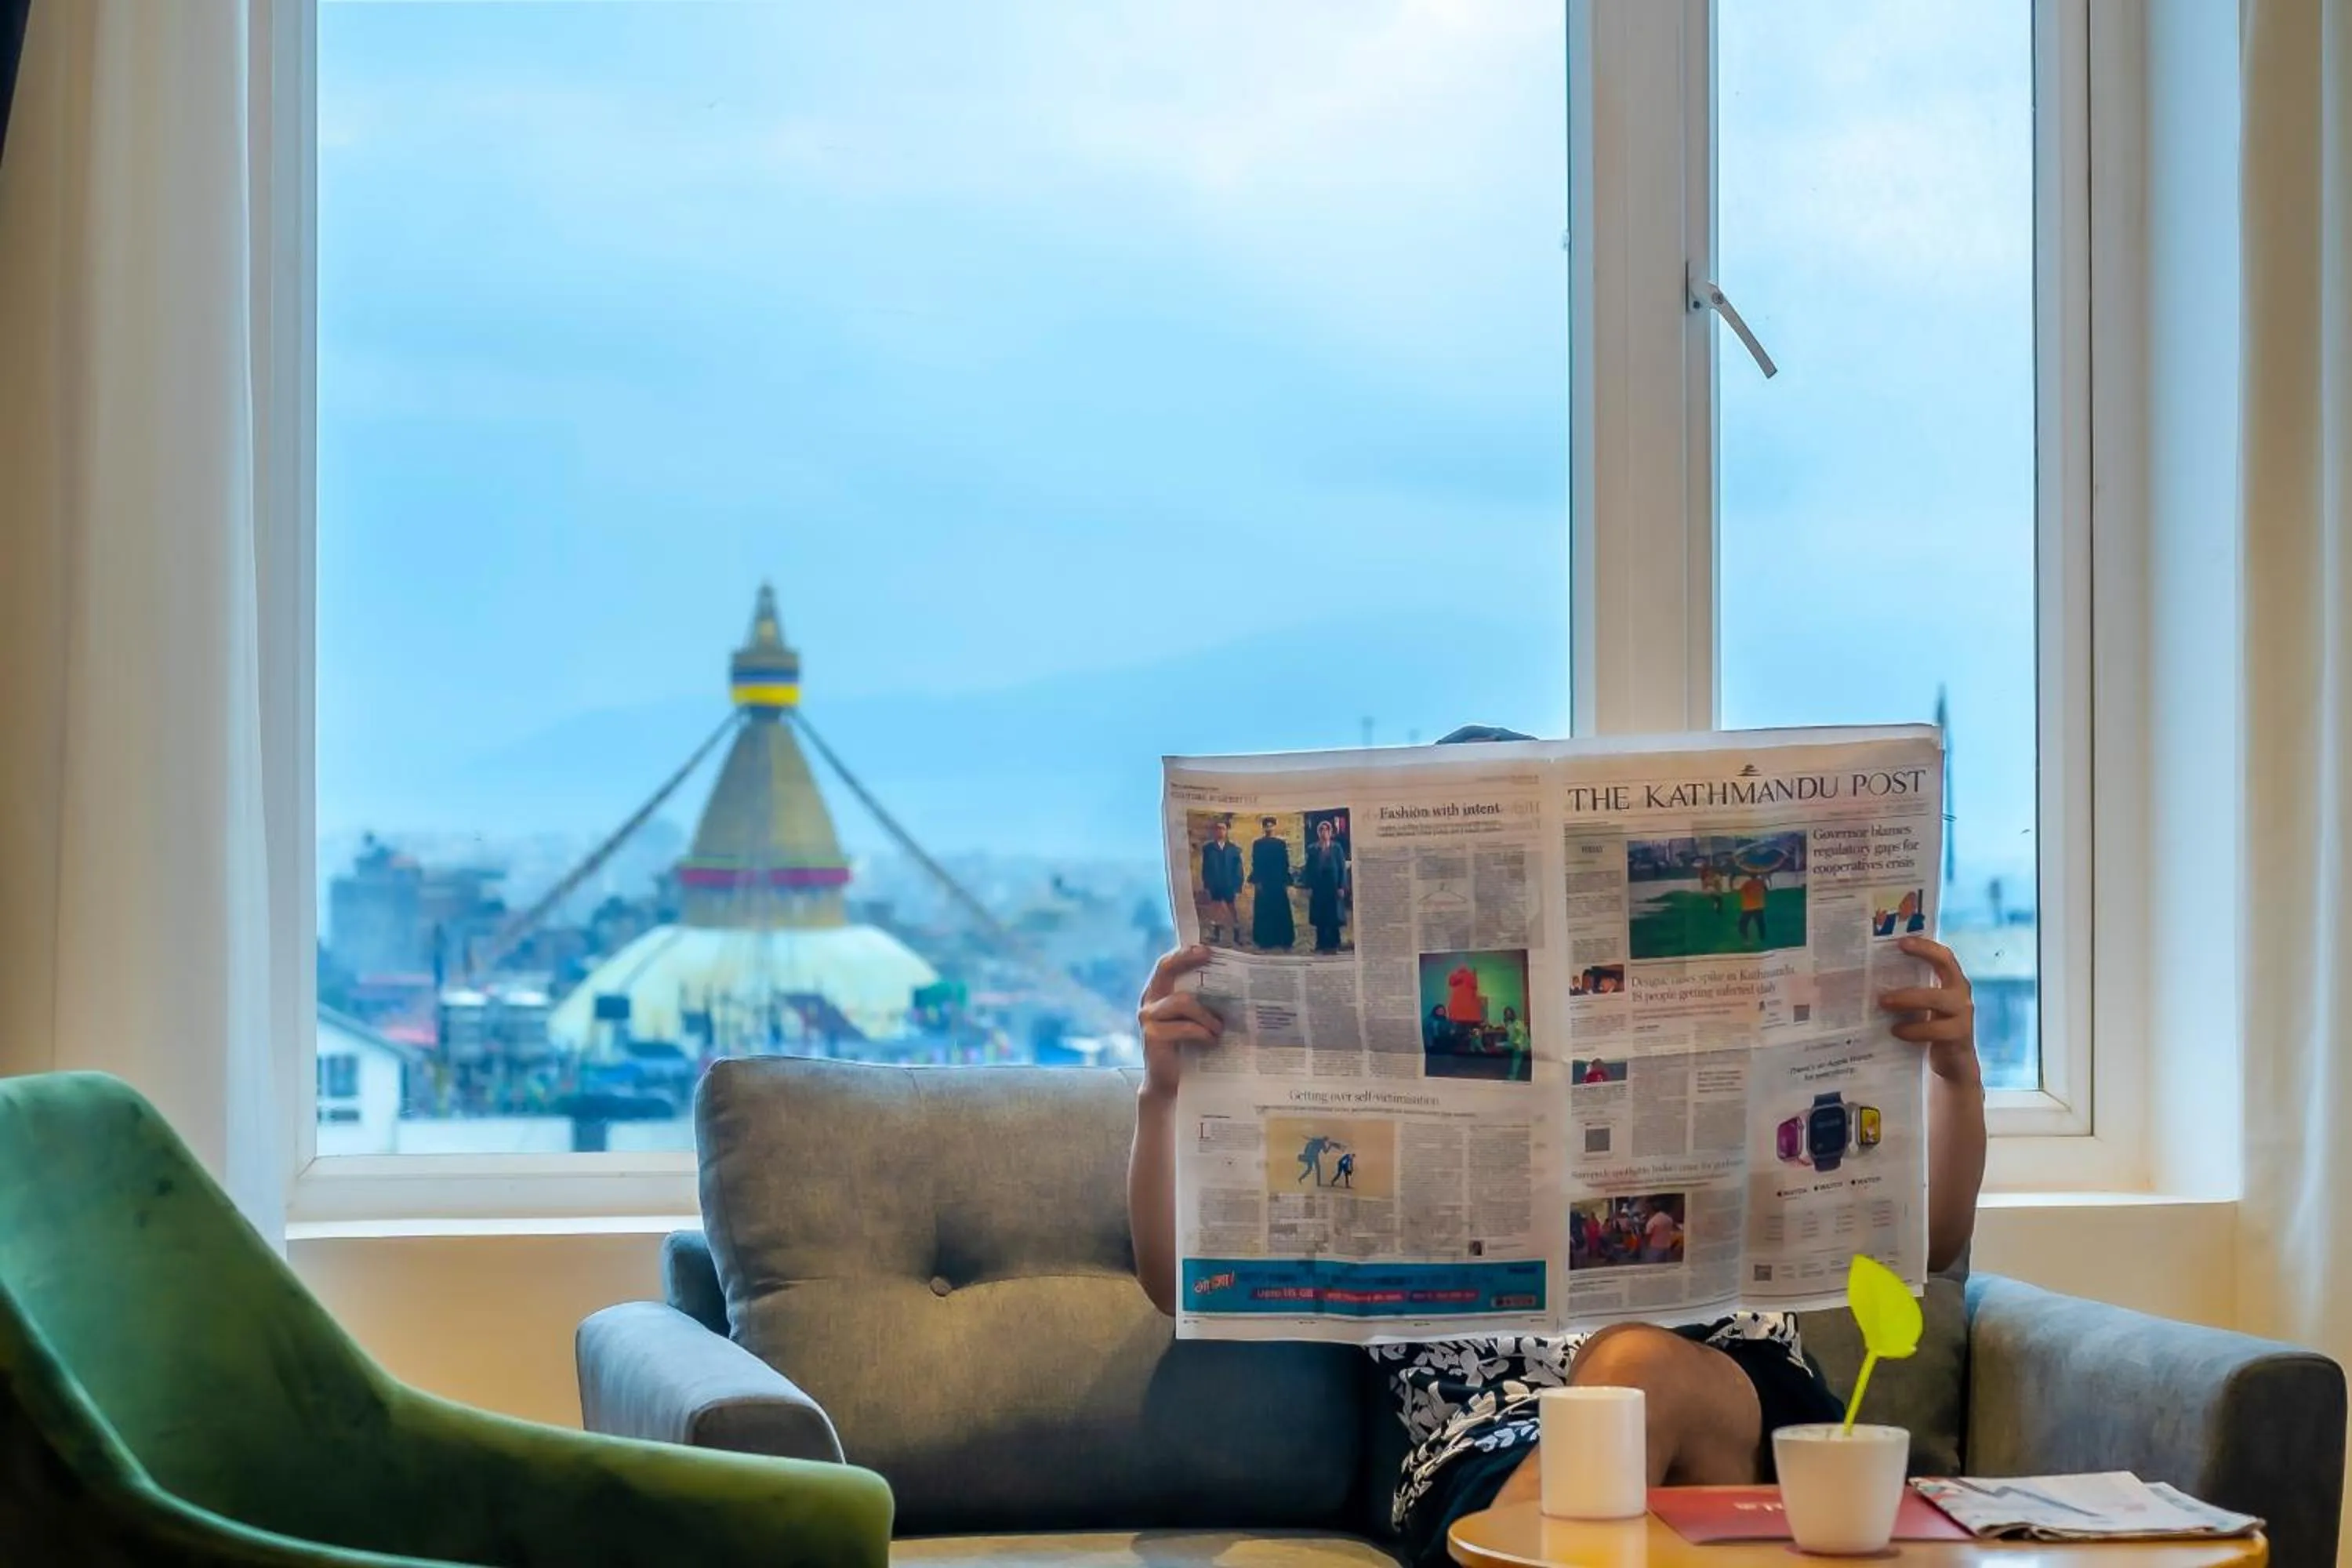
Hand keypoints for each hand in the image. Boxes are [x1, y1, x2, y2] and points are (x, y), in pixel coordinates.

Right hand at [1138, 946, 1222, 1098]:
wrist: (1171, 1082)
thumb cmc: (1188, 1047)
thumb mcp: (1195, 1019)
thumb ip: (1202, 1001)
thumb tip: (1235, 983)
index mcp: (1159, 992)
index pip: (1168, 964)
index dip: (1184, 952)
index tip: (1207, 948)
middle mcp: (1150, 1000)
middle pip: (1165, 969)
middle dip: (1186, 959)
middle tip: (1208, 955)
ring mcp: (1149, 1018)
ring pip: (1183, 1001)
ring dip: (1207, 1014)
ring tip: (1220, 1027)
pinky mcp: (1152, 1036)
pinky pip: (1184, 1026)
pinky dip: (1202, 1032)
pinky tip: (1211, 1040)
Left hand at [1876, 936, 1980, 1086]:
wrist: (1952, 1064)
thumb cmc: (1930, 1028)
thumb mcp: (1920, 1008)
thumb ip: (1906, 991)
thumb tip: (1865, 980)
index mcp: (1951, 981)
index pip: (1943, 956)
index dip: (1925, 946)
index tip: (1901, 941)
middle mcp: (1960, 993)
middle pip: (1945, 968)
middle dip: (1918, 961)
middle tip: (1886, 971)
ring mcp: (1962, 1014)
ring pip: (1936, 999)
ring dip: (1908, 999)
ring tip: (1883, 1003)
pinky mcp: (1960, 1035)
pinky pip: (1935, 1029)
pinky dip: (1913, 1030)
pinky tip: (1896, 1031)